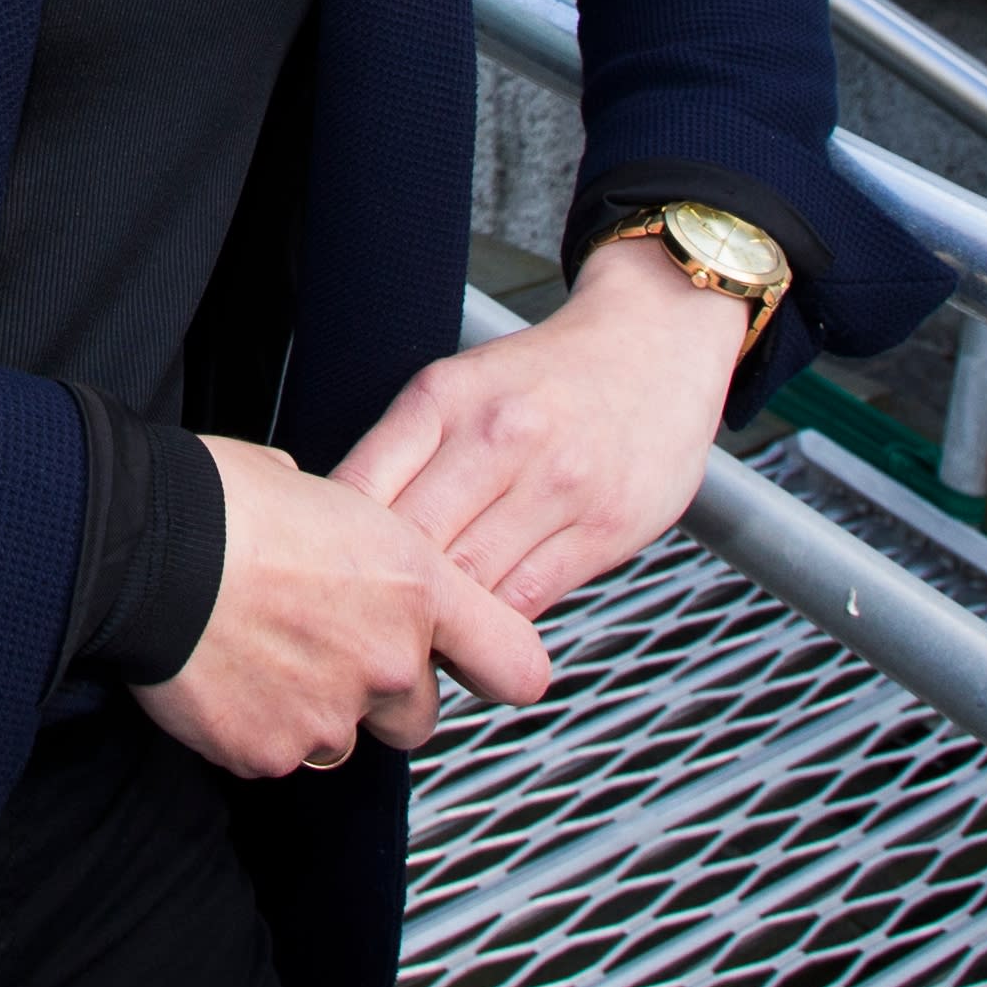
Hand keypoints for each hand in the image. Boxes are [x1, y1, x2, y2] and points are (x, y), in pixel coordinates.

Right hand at [136, 438, 554, 778]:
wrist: (144, 545)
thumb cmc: (222, 500)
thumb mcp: (321, 490)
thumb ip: (355, 540)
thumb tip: (334, 544)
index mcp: (416, 586)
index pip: (514, 661)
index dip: (495, 667)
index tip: (476, 666)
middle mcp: (389, 662)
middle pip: (417, 717)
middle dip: (376, 693)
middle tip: (318, 647)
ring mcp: (330, 716)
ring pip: (339, 738)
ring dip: (311, 709)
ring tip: (256, 652)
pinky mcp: (269, 752)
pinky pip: (274, 752)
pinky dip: (251, 725)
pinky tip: (219, 674)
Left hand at [332, 233, 755, 617]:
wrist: (654, 346)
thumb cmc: (544, 379)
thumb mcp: (459, 386)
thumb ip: (405, 454)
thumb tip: (342, 534)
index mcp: (443, 397)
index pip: (359, 493)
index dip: (335, 551)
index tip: (331, 579)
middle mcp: (498, 436)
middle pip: (412, 546)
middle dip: (385, 597)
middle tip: (370, 628)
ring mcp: (555, 484)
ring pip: (470, 582)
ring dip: (441, 624)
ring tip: (422, 640)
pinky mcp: (602, 527)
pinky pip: (527, 599)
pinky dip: (496, 630)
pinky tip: (482, 634)